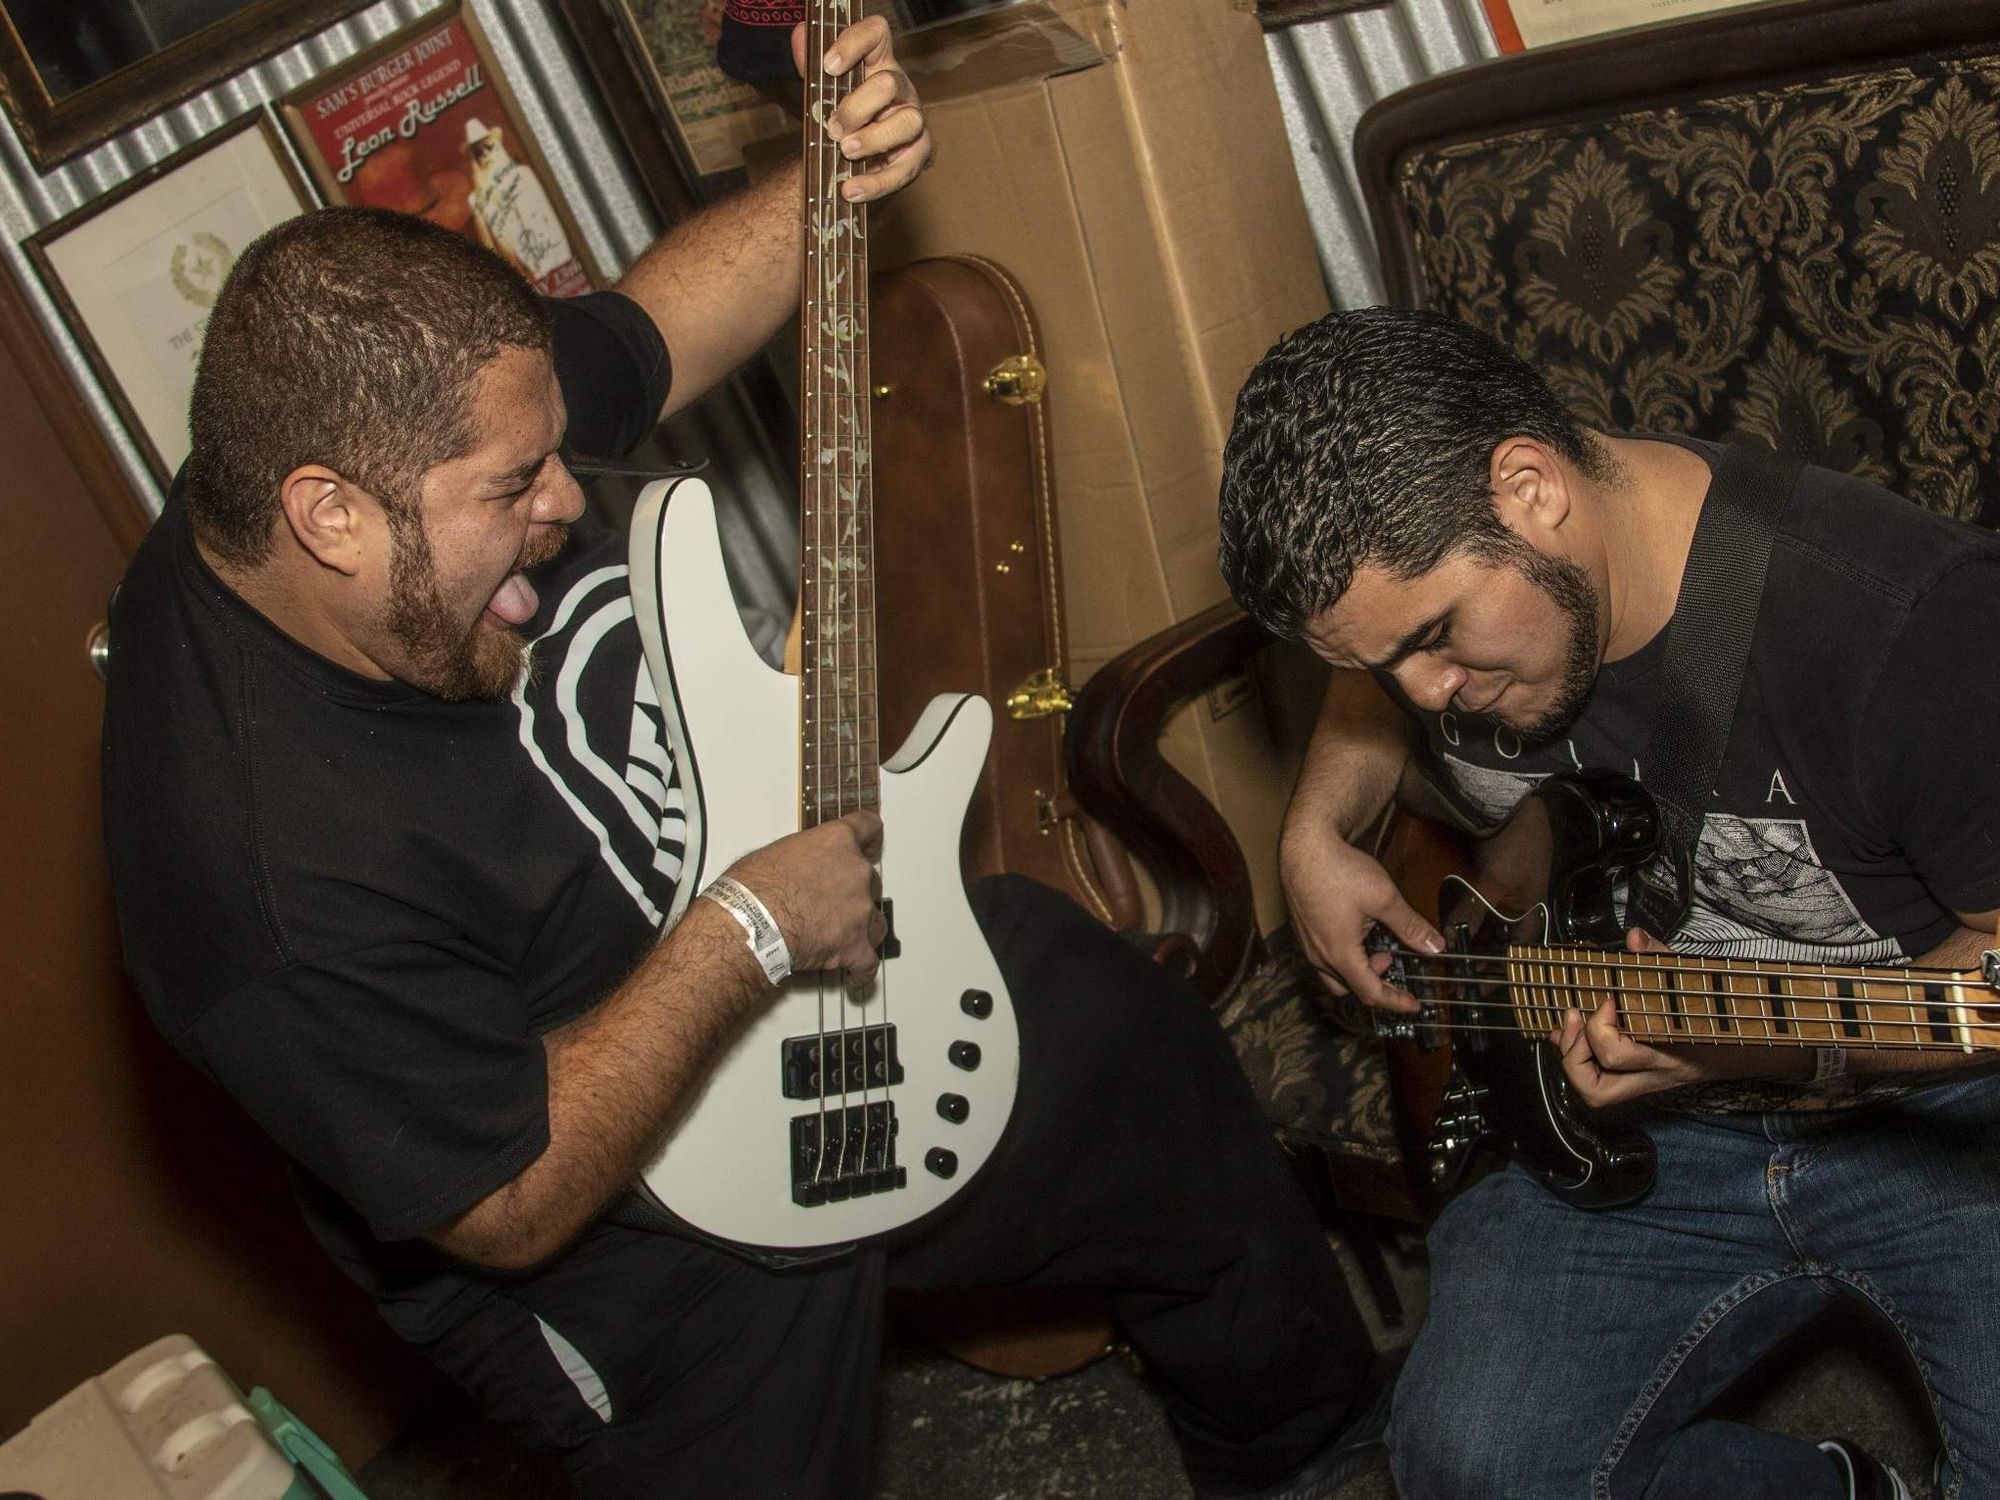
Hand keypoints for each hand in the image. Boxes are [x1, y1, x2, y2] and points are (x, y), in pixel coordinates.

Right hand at [723, 811, 886, 987]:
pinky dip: (861, 970)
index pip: (867, 828)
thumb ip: (798, 857)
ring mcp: (859, 911)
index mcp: (836, 843)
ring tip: (844, 936)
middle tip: (831, 902)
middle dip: (854, 893)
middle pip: (870, 880)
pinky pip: (868, 962)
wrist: (748, 923)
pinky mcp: (854, 945)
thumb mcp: (773, 853)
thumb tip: (793, 867)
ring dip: (862, 928)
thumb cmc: (751, 889)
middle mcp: (855, 873)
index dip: (870, 839)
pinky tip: (855, 974)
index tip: (872, 844)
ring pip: (876, 921)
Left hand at [792, 15, 931, 201]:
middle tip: (833, 128)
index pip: (876, 34)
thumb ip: (810, 66)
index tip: (829, 66)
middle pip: (889, 84)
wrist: (851, 160)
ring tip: (845, 151)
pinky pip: (903, 171)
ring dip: (873, 139)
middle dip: (857, 107)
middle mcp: (900, 88)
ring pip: (907, 122)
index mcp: (877, 62)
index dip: (855, 43)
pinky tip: (851, 190)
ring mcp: (912, 121)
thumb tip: (799, 37)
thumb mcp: (823, 90)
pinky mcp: (917, 156)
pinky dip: (875, 183)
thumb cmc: (841, 116)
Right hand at [1281, 823, 1442, 1013]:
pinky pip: (1324, 957)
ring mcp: (1307, 943)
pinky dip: (1346, 956)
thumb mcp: (1384, 898)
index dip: (1395, 1002)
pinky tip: (1358, 930)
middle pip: (1349, 988)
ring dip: (1359, 968)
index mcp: (1340, 954)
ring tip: (1376, 943)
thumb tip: (1436, 946)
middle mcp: (1319, 955)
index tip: (1413, 1004)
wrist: (1304, 846)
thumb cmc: (1339, 870)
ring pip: (1334, 974)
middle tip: (1393, 961)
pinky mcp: (1303, 930)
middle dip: (1375, 982)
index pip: (1370, 993)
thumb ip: (1410, 926)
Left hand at [1549, 928, 1807, 1105]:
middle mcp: (1655, 1074)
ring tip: (1571, 1026)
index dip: (1599, 1027)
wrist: (1753, 1047)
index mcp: (1670, 1051)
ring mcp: (1647, 1082)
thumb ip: (1661, 959)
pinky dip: (1577, 1056)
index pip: (1619, 1056)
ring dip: (1572, 1062)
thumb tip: (1635, 937)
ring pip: (1596, 1094)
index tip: (1607, 998)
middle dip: (1574, 1056)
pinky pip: (1599, 1081)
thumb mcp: (1694, 980)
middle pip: (1598, 1091)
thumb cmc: (1719, 1010)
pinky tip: (1572, 1031)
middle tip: (1576, 1018)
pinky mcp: (1640, 1080)